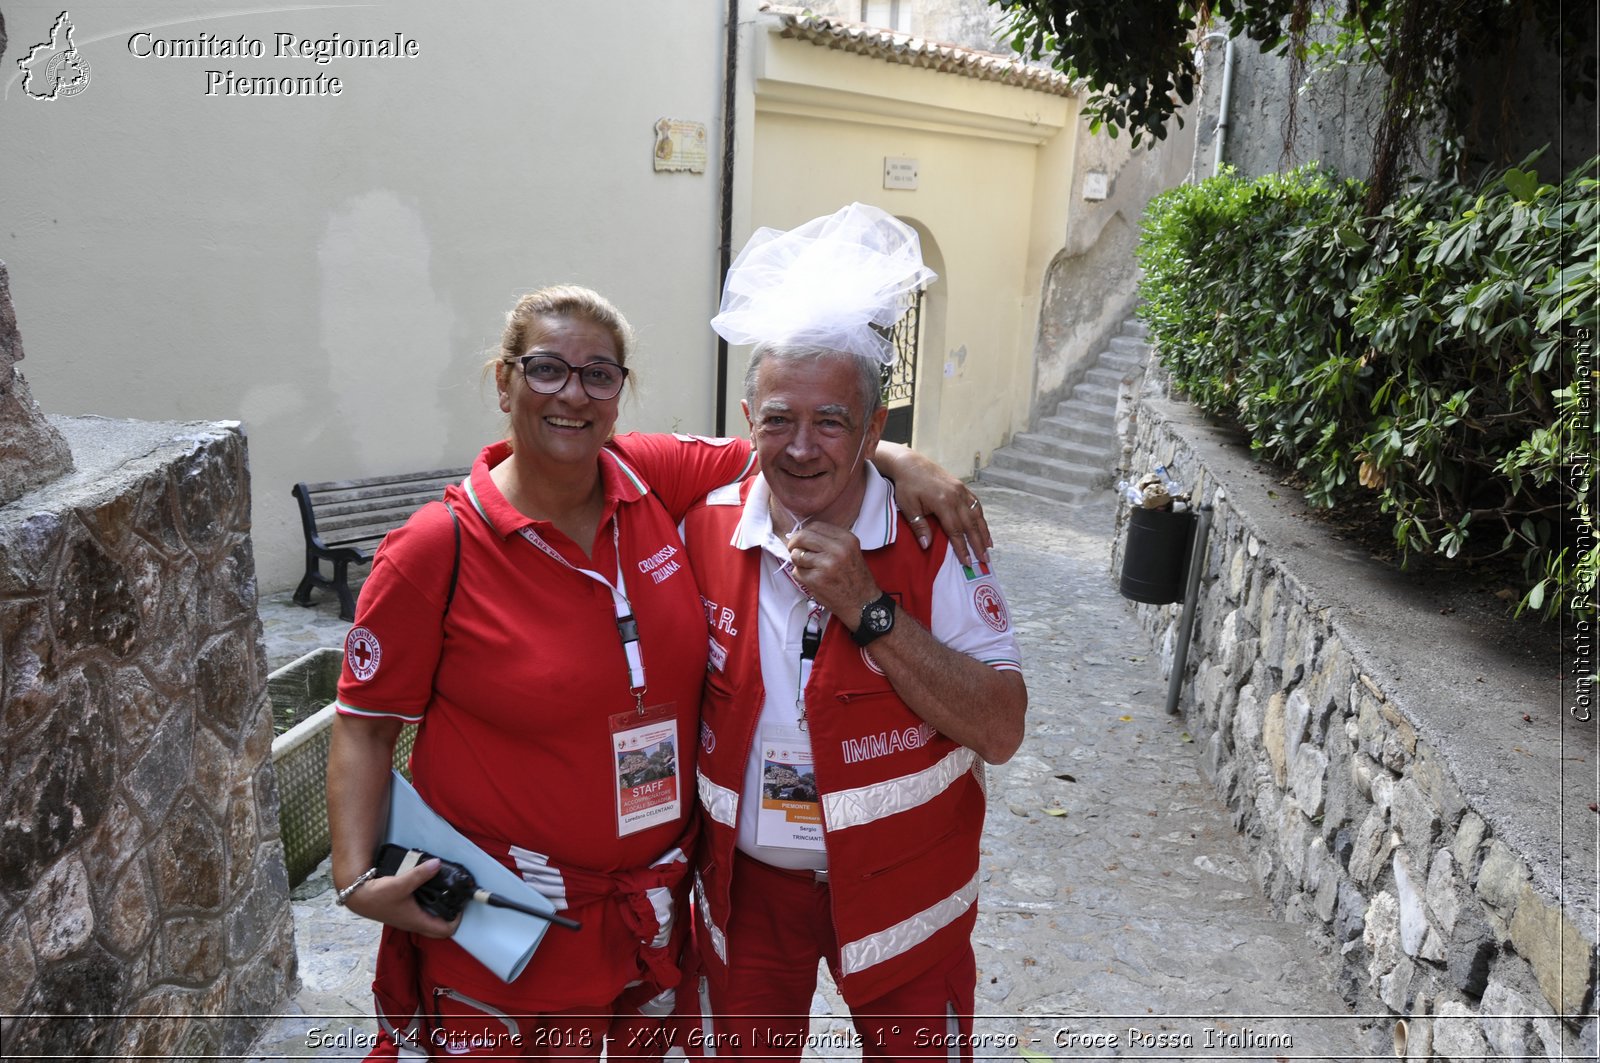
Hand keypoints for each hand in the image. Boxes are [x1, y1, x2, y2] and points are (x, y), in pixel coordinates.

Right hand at [340, 857, 462, 938]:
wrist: (358, 897)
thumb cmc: (377, 896)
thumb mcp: (400, 883)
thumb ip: (420, 874)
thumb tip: (437, 864)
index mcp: (417, 921)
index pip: (445, 930)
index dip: (457, 920)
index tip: (461, 906)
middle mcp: (414, 922)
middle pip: (439, 928)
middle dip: (451, 916)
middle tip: (456, 900)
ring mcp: (408, 918)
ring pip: (430, 920)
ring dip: (440, 910)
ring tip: (447, 894)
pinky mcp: (403, 911)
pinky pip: (421, 912)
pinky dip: (429, 904)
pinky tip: (429, 890)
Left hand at [787, 522, 880, 622]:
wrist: (863, 603)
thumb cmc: (855, 578)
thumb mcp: (850, 551)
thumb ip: (830, 541)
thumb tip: (802, 534)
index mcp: (846, 539)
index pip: (815, 526)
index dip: (804, 532)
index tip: (801, 539)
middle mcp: (837, 549)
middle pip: (803, 537)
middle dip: (794, 543)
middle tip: (793, 549)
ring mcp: (826, 565)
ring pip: (797, 555)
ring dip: (798, 562)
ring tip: (809, 568)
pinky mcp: (816, 580)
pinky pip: (797, 572)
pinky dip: (800, 575)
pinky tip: (813, 580)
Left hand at [877, 448, 991, 564]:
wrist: (910, 463)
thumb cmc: (907, 486)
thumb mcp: (908, 507)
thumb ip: (919, 526)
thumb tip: (926, 546)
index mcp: (943, 503)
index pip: (955, 531)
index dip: (962, 548)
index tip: (967, 562)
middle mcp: (956, 496)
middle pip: (970, 525)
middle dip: (978, 543)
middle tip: (984, 559)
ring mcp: (961, 490)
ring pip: (976, 514)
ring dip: (983, 531)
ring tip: (989, 546)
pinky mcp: (962, 486)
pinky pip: (975, 504)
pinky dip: (981, 517)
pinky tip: (983, 526)